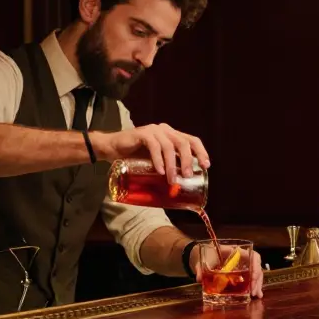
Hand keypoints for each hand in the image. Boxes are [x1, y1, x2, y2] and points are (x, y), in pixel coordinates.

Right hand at [92, 123, 210, 181]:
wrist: (111, 148)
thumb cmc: (134, 157)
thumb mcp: (155, 162)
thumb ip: (167, 167)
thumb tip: (180, 188)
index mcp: (172, 135)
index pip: (192, 140)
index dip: (201, 152)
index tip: (206, 166)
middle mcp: (165, 130)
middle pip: (183, 143)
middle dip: (188, 160)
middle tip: (188, 176)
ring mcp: (154, 130)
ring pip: (169, 146)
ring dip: (173, 165)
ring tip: (171, 180)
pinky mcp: (142, 133)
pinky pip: (154, 146)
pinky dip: (158, 160)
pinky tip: (160, 171)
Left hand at [193, 244, 264, 298]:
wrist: (202, 256)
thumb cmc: (205, 254)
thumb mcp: (203, 260)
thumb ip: (201, 269)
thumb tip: (199, 278)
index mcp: (236, 251)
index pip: (252, 256)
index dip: (255, 266)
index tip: (252, 279)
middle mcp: (242, 258)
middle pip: (256, 267)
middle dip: (256, 280)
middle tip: (254, 292)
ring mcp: (242, 265)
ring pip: (255, 273)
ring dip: (257, 284)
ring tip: (256, 295)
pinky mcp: (240, 273)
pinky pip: (249, 278)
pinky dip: (253, 286)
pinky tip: (255, 294)